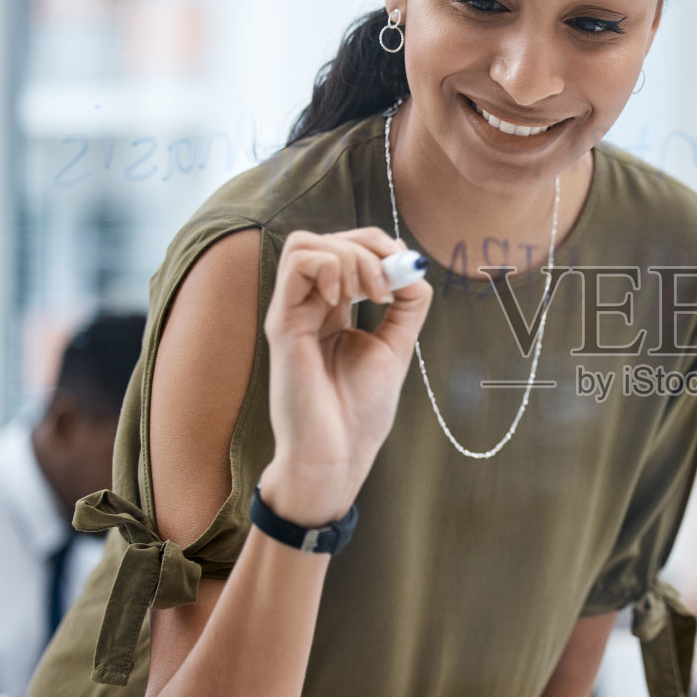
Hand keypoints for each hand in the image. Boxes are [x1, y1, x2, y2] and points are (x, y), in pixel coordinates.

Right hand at [258, 228, 431, 525]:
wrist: (336, 457)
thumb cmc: (359, 413)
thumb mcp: (396, 347)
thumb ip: (407, 307)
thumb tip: (413, 267)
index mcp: (332, 310)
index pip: (347, 249)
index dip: (379, 246)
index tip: (406, 272)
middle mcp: (309, 307)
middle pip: (326, 238)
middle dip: (369, 244)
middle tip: (389, 284)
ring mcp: (292, 313)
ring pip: (306, 243)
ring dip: (349, 254)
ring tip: (370, 292)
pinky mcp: (282, 325)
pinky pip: (296, 264)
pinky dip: (331, 265)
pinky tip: (349, 298)